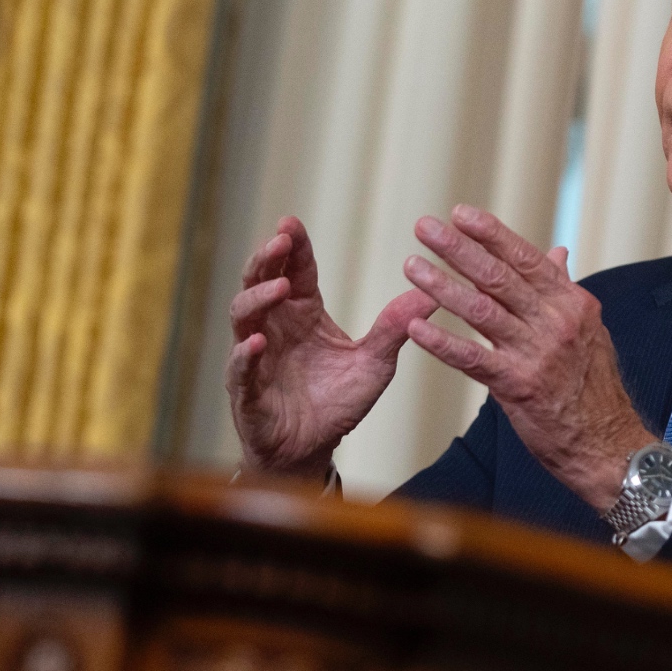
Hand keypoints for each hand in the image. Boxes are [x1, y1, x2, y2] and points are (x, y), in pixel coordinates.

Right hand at [228, 217, 435, 478]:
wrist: (315, 448)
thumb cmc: (339, 400)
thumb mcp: (376, 362)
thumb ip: (395, 328)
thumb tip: (432, 294)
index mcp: (302, 315)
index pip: (294, 271)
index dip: (292, 247)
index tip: (292, 223)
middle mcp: (274, 328)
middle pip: (259, 282)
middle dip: (266, 260)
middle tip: (279, 239)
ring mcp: (255, 357)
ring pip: (243, 318)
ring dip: (258, 299)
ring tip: (279, 288)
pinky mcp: (247, 392)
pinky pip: (240, 370)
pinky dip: (246, 355)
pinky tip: (257, 343)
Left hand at [402, 205, 653, 510]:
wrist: (608, 443)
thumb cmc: (593, 388)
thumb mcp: (588, 330)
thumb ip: (564, 291)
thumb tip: (557, 254)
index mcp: (572, 304)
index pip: (527, 260)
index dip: (492, 235)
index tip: (461, 215)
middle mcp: (556, 323)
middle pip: (500, 277)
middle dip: (459, 249)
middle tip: (425, 227)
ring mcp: (538, 354)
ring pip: (482, 311)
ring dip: (441, 286)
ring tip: (412, 266)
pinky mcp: (518, 386)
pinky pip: (473, 359)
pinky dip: (442, 343)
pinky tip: (416, 328)